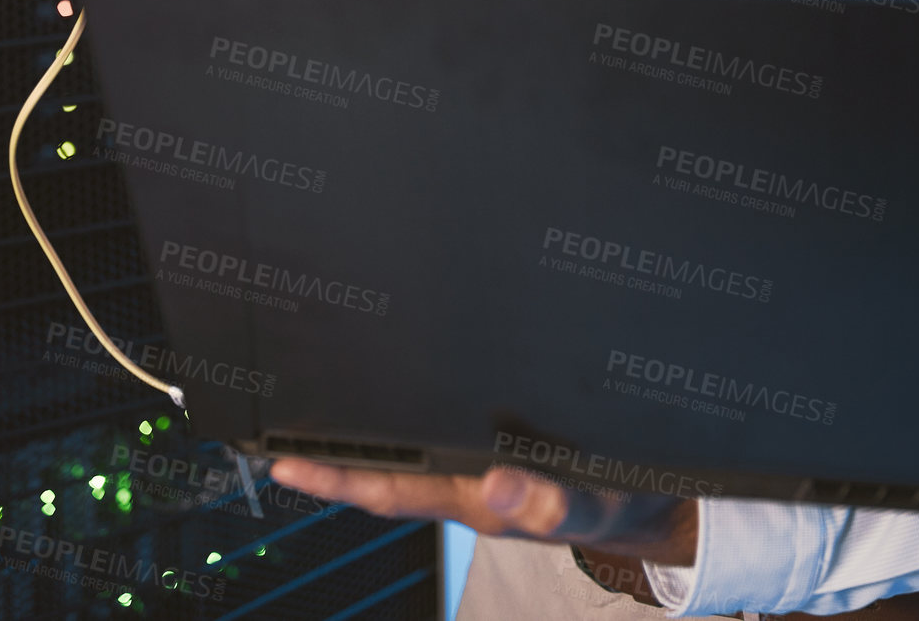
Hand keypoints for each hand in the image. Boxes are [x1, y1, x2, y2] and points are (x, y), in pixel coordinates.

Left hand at [270, 460, 697, 563]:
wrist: (647, 508)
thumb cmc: (613, 499)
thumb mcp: (589, 501)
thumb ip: (547, 498)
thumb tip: (497, 485)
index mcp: (474, 495)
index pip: (387, 487)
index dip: (334, 478)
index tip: (282, 462)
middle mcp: (464, 488)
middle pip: (381, 478)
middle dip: (328, 462)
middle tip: (271, 438)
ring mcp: (475, 479)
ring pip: (405, 462)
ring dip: (359, 448)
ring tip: (310, 425)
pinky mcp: (492, 463)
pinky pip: (434, 448)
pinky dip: (402, 430)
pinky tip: (390, 410)